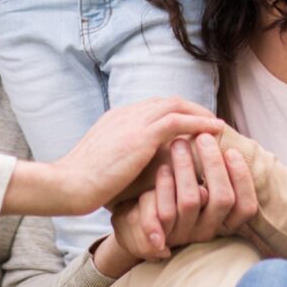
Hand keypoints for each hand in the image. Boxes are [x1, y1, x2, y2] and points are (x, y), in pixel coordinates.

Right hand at [1, 98, 221, 217]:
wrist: (69, 184)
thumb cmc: (85, 184)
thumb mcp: (107, 164)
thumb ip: (126, 158)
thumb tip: (146, 168)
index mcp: (117, 118)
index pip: (153, 107)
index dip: (175, 113)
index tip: (191, 124)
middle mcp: (126, 113)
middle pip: (167, 102)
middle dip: (191, 109)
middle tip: (210, 120)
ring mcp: (133, 121)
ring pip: (175, 106)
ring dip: (199, 113)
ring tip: (217, 125)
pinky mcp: (141, 135)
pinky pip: (178, 121)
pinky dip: (199, 122)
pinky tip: (214, 130)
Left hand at [111, 135, 256, 260]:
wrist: (143, 220)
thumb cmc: (177, 193)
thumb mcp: (199, 186)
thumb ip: (214, 170)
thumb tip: (223, 132)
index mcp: (223, 220)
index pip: (246, 206)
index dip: (242, 179)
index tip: (231, 151)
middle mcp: (208, 229)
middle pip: (222, 199)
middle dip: (214, 164)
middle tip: (203, 137)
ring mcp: (185, 232)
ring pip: (191, 201)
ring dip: (185, 167)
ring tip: (178, 142)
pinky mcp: (162, 233)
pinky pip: (166, 210)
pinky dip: (165, 184)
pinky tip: (162, 167)